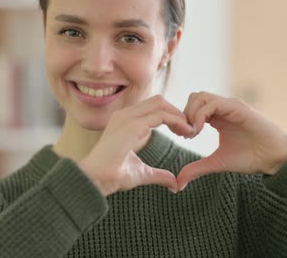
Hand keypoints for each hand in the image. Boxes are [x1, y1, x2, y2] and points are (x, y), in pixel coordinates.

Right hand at [78, 95, 193, 196]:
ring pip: (161, 104)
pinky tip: (185, 132)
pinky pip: (161, 115)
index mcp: (125, 121)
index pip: (153, 108)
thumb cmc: (112, 176)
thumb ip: (158, 174)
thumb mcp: (141, 173)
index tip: (184, 132)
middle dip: (177, 112)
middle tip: (190, 129)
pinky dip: (177, 121)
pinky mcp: (133, 125)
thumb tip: (174, 184)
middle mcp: (125, 115)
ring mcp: (128, 117)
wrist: (96, 180)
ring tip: (190, 131)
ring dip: (179, 115)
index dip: (171, 116)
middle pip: (159, 101)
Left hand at [177, 92, 286, 190]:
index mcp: (217, 117)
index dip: (183, 119)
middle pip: (194, 97)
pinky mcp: (237, 108)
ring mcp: (230, 106)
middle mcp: (223, 108)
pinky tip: (199, 130)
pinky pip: (213, 103)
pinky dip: (200, 114)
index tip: (183, 137)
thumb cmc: (251, 158)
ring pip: (201, 96)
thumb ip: (197, 168)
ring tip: (193, 133)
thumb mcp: (217, 163)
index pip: (193, 107)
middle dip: (184, 114)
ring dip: (191, 113)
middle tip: (186, 134)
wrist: (275, 159)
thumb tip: (179, 182)